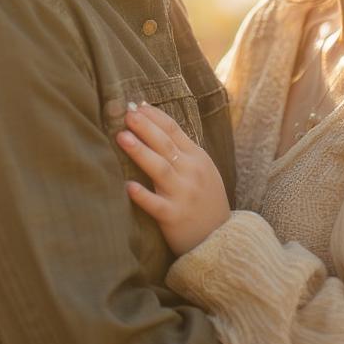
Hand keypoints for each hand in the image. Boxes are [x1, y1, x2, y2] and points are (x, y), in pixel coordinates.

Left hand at [116, 102, 231, 255]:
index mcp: (197, 157)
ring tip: (122, 137)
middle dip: (145, 127)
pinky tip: (128, 186)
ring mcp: (183, 195)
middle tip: (126, 114)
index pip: (174, 130)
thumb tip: (154, 123)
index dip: (154, 116)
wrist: (221, 237)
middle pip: (165, 145)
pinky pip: (156, 205)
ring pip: (160, 169)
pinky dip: (143, 196)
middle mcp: (192, 173)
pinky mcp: (174, 217)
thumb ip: (181, 149)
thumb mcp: (201, 169)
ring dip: (140, 152)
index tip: (136, 106)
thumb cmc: (204, 199)